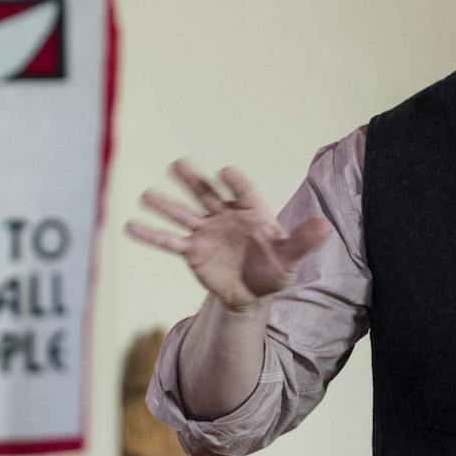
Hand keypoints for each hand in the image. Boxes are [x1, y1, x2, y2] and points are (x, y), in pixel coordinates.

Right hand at [124, 160, 331, 310]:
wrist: (252, 291)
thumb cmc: (274, 268)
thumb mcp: (291, 257)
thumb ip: (304, 240)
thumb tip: (325, 227)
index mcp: (251, 211)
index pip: (243, 192)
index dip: (235, 183)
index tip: (225, 173)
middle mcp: (224, 216)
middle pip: (206, 194)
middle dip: (192, 180)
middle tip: (177, 164)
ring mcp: (206, 232)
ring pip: (183, 215)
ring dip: (165, 205)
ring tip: (145, 195)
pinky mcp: (192, 252)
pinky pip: (170, 242)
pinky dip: (150, 235)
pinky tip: (130, 225)